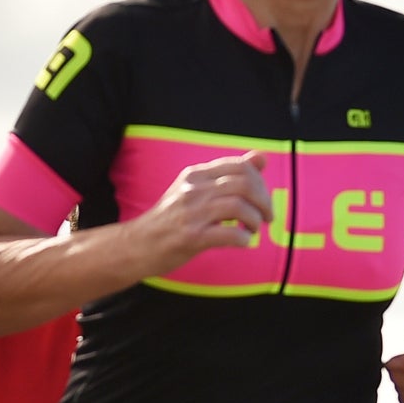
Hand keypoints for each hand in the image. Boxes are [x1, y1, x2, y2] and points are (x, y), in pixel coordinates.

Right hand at [131, 152, 269, 272]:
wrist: (137, 245)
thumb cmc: (170, 219)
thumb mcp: (196, 189)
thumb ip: (228, 174)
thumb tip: (262, 157)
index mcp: (196, 174)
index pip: (240, 166)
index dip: (260, 182)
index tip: (262, 199)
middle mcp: (193, 189)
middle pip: (244, 184)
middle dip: (264, 201)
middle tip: (266, 216)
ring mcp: (191, 213)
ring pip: (239, 207)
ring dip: (255, 219)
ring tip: (254, 229)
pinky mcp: (191, 237)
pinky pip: (229, 234)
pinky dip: (244, 239)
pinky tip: (243, 242)